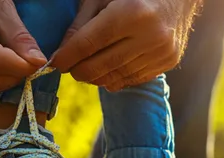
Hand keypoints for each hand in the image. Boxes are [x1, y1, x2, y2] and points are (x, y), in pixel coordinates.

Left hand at [51, 0, 198, 91]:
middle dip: (79, 71)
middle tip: (70, 68)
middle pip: (101, 65)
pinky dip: (115, 78)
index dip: (68, 56)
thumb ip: (81, 24)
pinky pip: (132, 79)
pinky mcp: (168, 62)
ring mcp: (162, 51)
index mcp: (132, 12)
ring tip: (87, 68)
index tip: (54, 63)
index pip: (89, 43)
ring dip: (96, 76)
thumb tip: (62, 53)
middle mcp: (150, 34)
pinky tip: (107, 69)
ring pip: (116, 77)